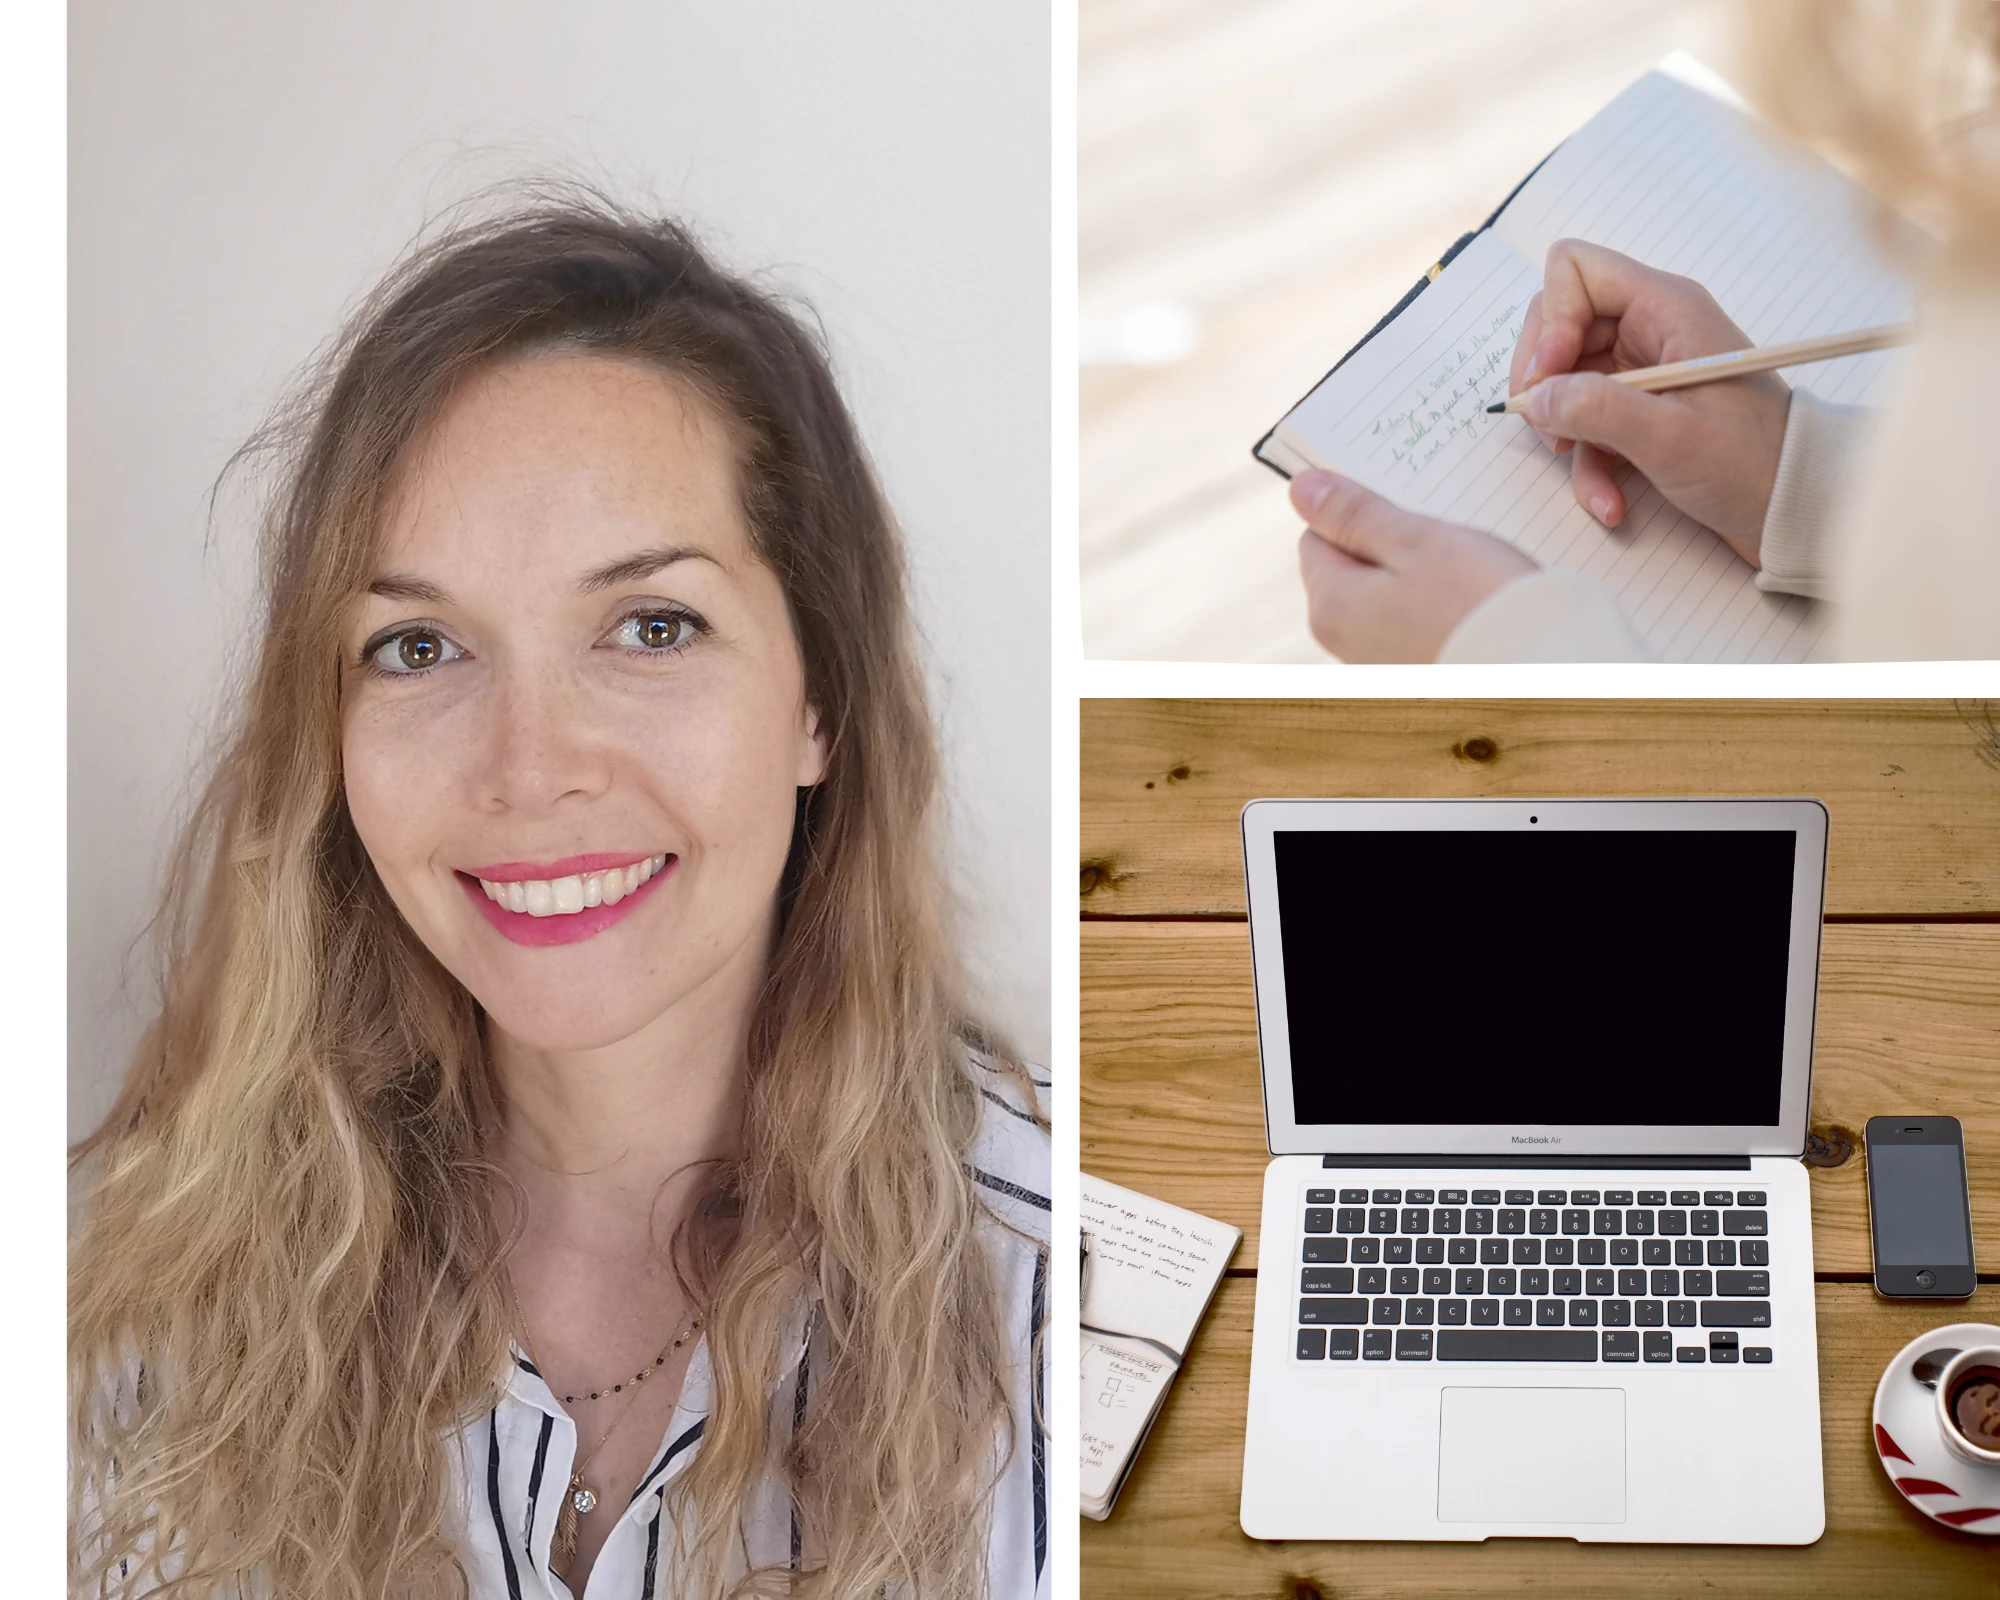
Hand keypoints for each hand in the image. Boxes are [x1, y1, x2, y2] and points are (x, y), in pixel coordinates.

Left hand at [1293, 470, 1534, 661]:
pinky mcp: (1415, 677)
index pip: (1318, 536)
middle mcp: (1342, 643)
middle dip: (1389, 546)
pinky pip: (1414, 626)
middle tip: (1442, 537)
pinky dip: (1436, 608)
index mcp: (1330, 604)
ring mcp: (1379, 666)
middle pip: (1351, 570)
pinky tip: (1471, 604)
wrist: (1543, 674)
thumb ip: (1354, 515)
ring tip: (1465, 572)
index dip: (1359, 513)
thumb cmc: (1479, 602)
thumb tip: (1301, 489)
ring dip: (1417, 577)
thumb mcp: (1414, 540)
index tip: (1404, 505)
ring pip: (1386, 598)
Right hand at [1511, 239, 1791, 563]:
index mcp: (1665, 308)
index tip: (1548, 377)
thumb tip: (1537, 397)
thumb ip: (1597, 408)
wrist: (1795, 505)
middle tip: (1548, 424)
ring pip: (1566, 382)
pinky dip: (1588, 465)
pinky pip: (1586, 424)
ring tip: (1583, 470)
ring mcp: (1642, 371)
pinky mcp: (1639, 411)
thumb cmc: (1752, 462)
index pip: (1575, 271)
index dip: (1550, 321)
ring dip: (1564, 432)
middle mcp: (1650, 329)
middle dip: (1543, 378)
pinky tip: (1610, 499)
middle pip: (1558, 324)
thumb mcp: (1671, 436)